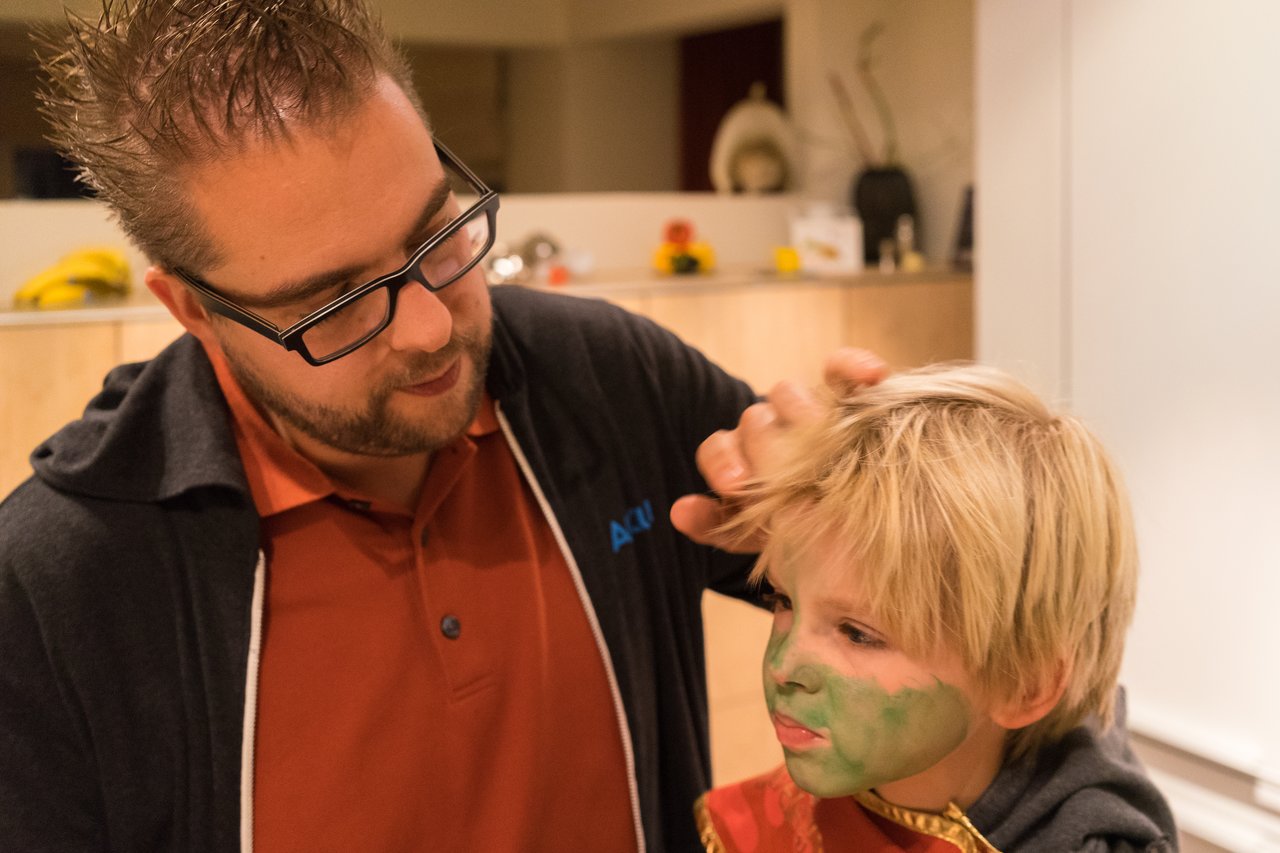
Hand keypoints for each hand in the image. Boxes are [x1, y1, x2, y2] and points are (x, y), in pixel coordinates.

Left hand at [670, 348, 888, 551]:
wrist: (856, 536)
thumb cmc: (802, 533)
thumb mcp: (759, 536)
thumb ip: (719, 525)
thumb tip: (679, 511)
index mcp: (742, 459)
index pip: (717, 448)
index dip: (722, 463)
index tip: (735, 487)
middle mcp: (770, 427)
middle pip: (752, 419)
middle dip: (759, 447)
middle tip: (779, 476)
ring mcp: (809, 409)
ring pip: (787, 394)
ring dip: (797, 414)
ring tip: (820, 440)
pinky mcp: (851, 397)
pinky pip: (844, 371)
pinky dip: (853, 365)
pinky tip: (872, 376)